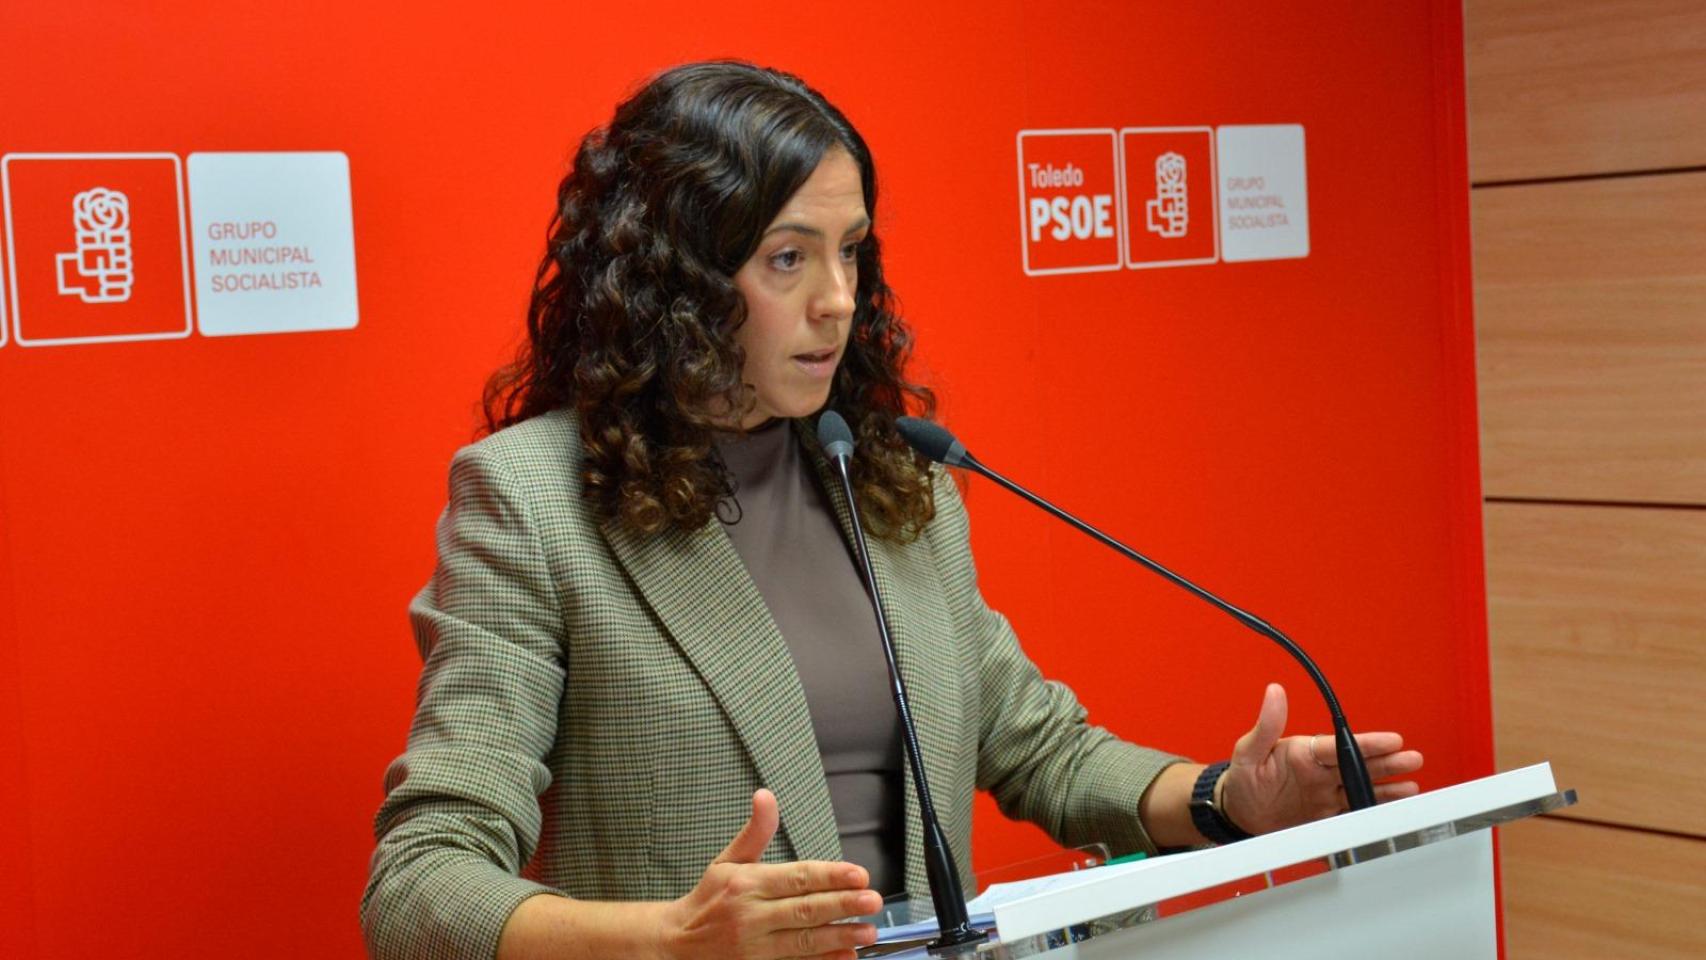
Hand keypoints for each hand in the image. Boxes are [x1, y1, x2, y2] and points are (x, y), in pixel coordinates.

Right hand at [659, 789, 881, 959]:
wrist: (677, 944)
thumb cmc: (708, 899)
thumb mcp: (727, 860)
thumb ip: (755, 831)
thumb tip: (765, 796)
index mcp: (747, 884)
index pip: (796, 878)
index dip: (829, 876)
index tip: (858, 874)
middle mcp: (752, 916)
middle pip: (804, 910)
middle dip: (842, 905)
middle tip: (872, 900)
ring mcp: (755, 947)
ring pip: (804, 941)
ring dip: (839, 937)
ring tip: (868, 931)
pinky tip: (845, 957)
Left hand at [1220, 683, 1423, 835]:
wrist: (1240, 812)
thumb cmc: (1243, 778)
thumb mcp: (1248, 751)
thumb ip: (1265, 726)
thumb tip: (1274, 692)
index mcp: (1305, 752)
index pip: (1339, 747)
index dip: (1366, 744)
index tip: (1391, 740)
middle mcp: (1321, 772)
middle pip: (1357, 767)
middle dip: (1387, 763)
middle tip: (1412, 759)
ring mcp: (1326, 795)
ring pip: (1361, 790)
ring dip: (1386, 788)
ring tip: (1410, 787)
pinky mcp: (1326, 816)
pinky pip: (1353, 815)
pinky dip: (1373, 814)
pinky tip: (1392, 811)